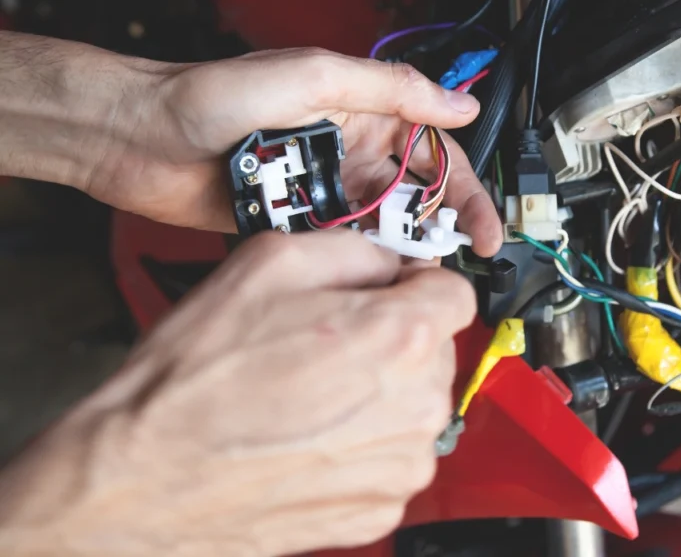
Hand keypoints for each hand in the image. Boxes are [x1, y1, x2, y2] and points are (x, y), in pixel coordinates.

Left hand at [0, 32, 501, 255]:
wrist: (134, 137)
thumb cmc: (209, 95)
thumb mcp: (313, 79)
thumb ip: (389, 90)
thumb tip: (459, 103)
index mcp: (361, 113)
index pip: (433, 154)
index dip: (466, 191)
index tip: (485, 229)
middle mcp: (346, 153)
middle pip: (412, 196)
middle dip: (440, 227)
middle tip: (457, 257)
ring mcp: (320, 190)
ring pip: (378, 226)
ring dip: (399, 249)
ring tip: (415, 271)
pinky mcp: (291, 222)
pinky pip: (337, 245)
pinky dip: (355, 260)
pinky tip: (367, 272)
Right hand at [0, 231, 475, 555]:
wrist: (146, 477)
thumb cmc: (194, 380)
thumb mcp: (267, 265)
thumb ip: (352, 249)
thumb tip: (392, 259)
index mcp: (401, 336)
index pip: (456, 294)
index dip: (418, 285)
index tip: (392, 293)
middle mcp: (417, 405)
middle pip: (436, 350)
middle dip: (394, 339)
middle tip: (326, 344)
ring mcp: (402, 465)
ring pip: (415, 406)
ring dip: (379, 395)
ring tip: (307, 395)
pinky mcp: (382, 508)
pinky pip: (392, 457)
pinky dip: (362, 444)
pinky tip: (308, 436)